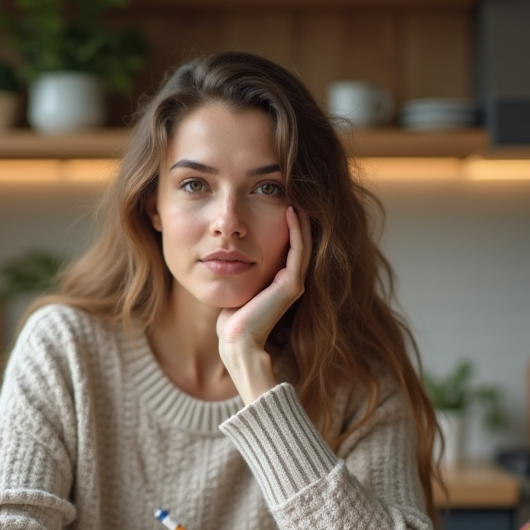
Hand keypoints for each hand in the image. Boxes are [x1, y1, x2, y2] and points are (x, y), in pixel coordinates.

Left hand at [216, 206, 312, 402]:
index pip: (289, 245)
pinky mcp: (291, 285)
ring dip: (301, 217)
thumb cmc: (231, 318)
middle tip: (294, 189)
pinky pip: (298, 250)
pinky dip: (297, 229)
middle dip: (298, 215)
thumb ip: (240, 268)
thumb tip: (227, 252)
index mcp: (280, 281)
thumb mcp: (237, 284)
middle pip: (300, 240)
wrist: (236, 340)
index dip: (288, 222)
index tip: (280, 198)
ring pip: (303, 242)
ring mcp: (294, 282)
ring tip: (296, 193)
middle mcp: (291, 280)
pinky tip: (291, 210)